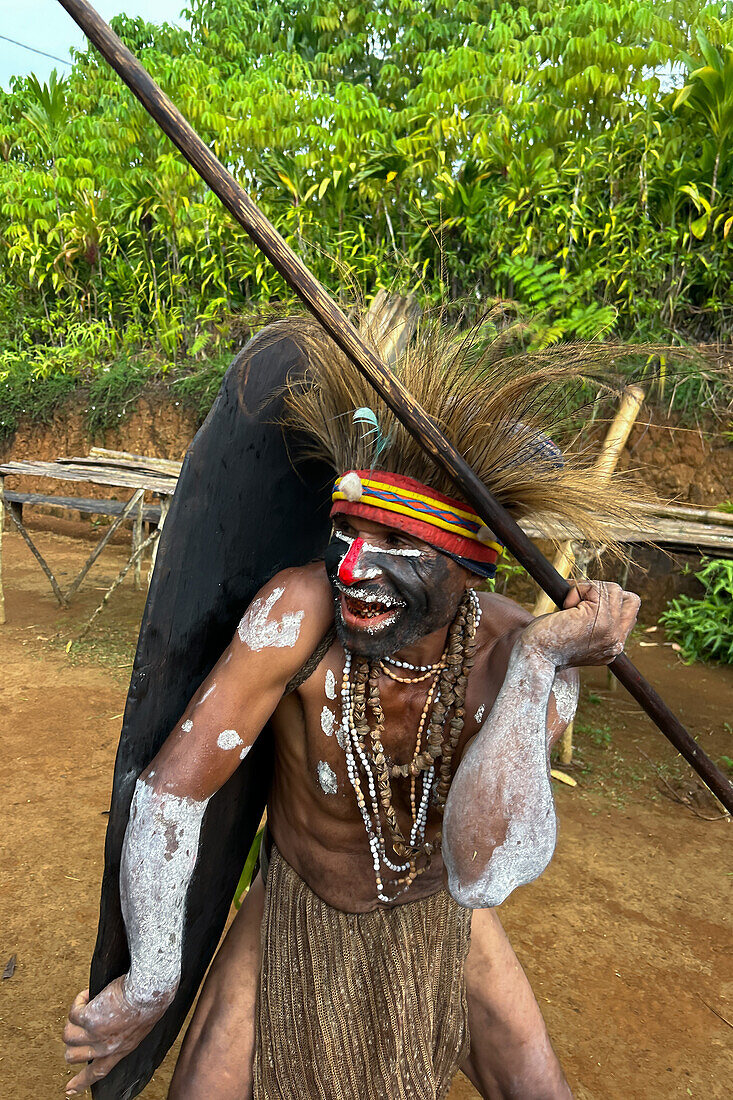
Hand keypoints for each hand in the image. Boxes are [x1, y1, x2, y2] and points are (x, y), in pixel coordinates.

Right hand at [63, 978, 170, 1095]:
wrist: (148, 992)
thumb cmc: (149, 1002)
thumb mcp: (140, 1027)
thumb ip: (124, 1034)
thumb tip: (115, 1027)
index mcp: (121, 1049)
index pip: (98, 1072)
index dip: (81, 1082)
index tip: (69, 1090)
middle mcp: (106, 1047)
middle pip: (73, 1056)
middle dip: (72, 1042)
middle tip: (76, 1026)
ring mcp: (95, 1035)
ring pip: (68, 1035)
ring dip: (74, 1019)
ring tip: (85, 1005)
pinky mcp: (88, 1019)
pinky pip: (73, 1013)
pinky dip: (79, 1001)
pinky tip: (88, 994)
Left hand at [520, 580, 639, 669]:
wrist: (534, 658)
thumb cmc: (545, 645)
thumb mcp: (576, 638)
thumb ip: (593, 625)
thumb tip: (593, 597)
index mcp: (612, 647)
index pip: (630, 612)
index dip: (610, 601)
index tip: (584, 604)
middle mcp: (616, 641)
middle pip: (629, 599)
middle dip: (603, 592)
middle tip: (577, 600)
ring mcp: (610, 630)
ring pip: (614, 590)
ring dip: (588, 589)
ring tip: (569, 605)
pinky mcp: (599, 619)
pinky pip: (595, 588)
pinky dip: (578, 588)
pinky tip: (564, 606)